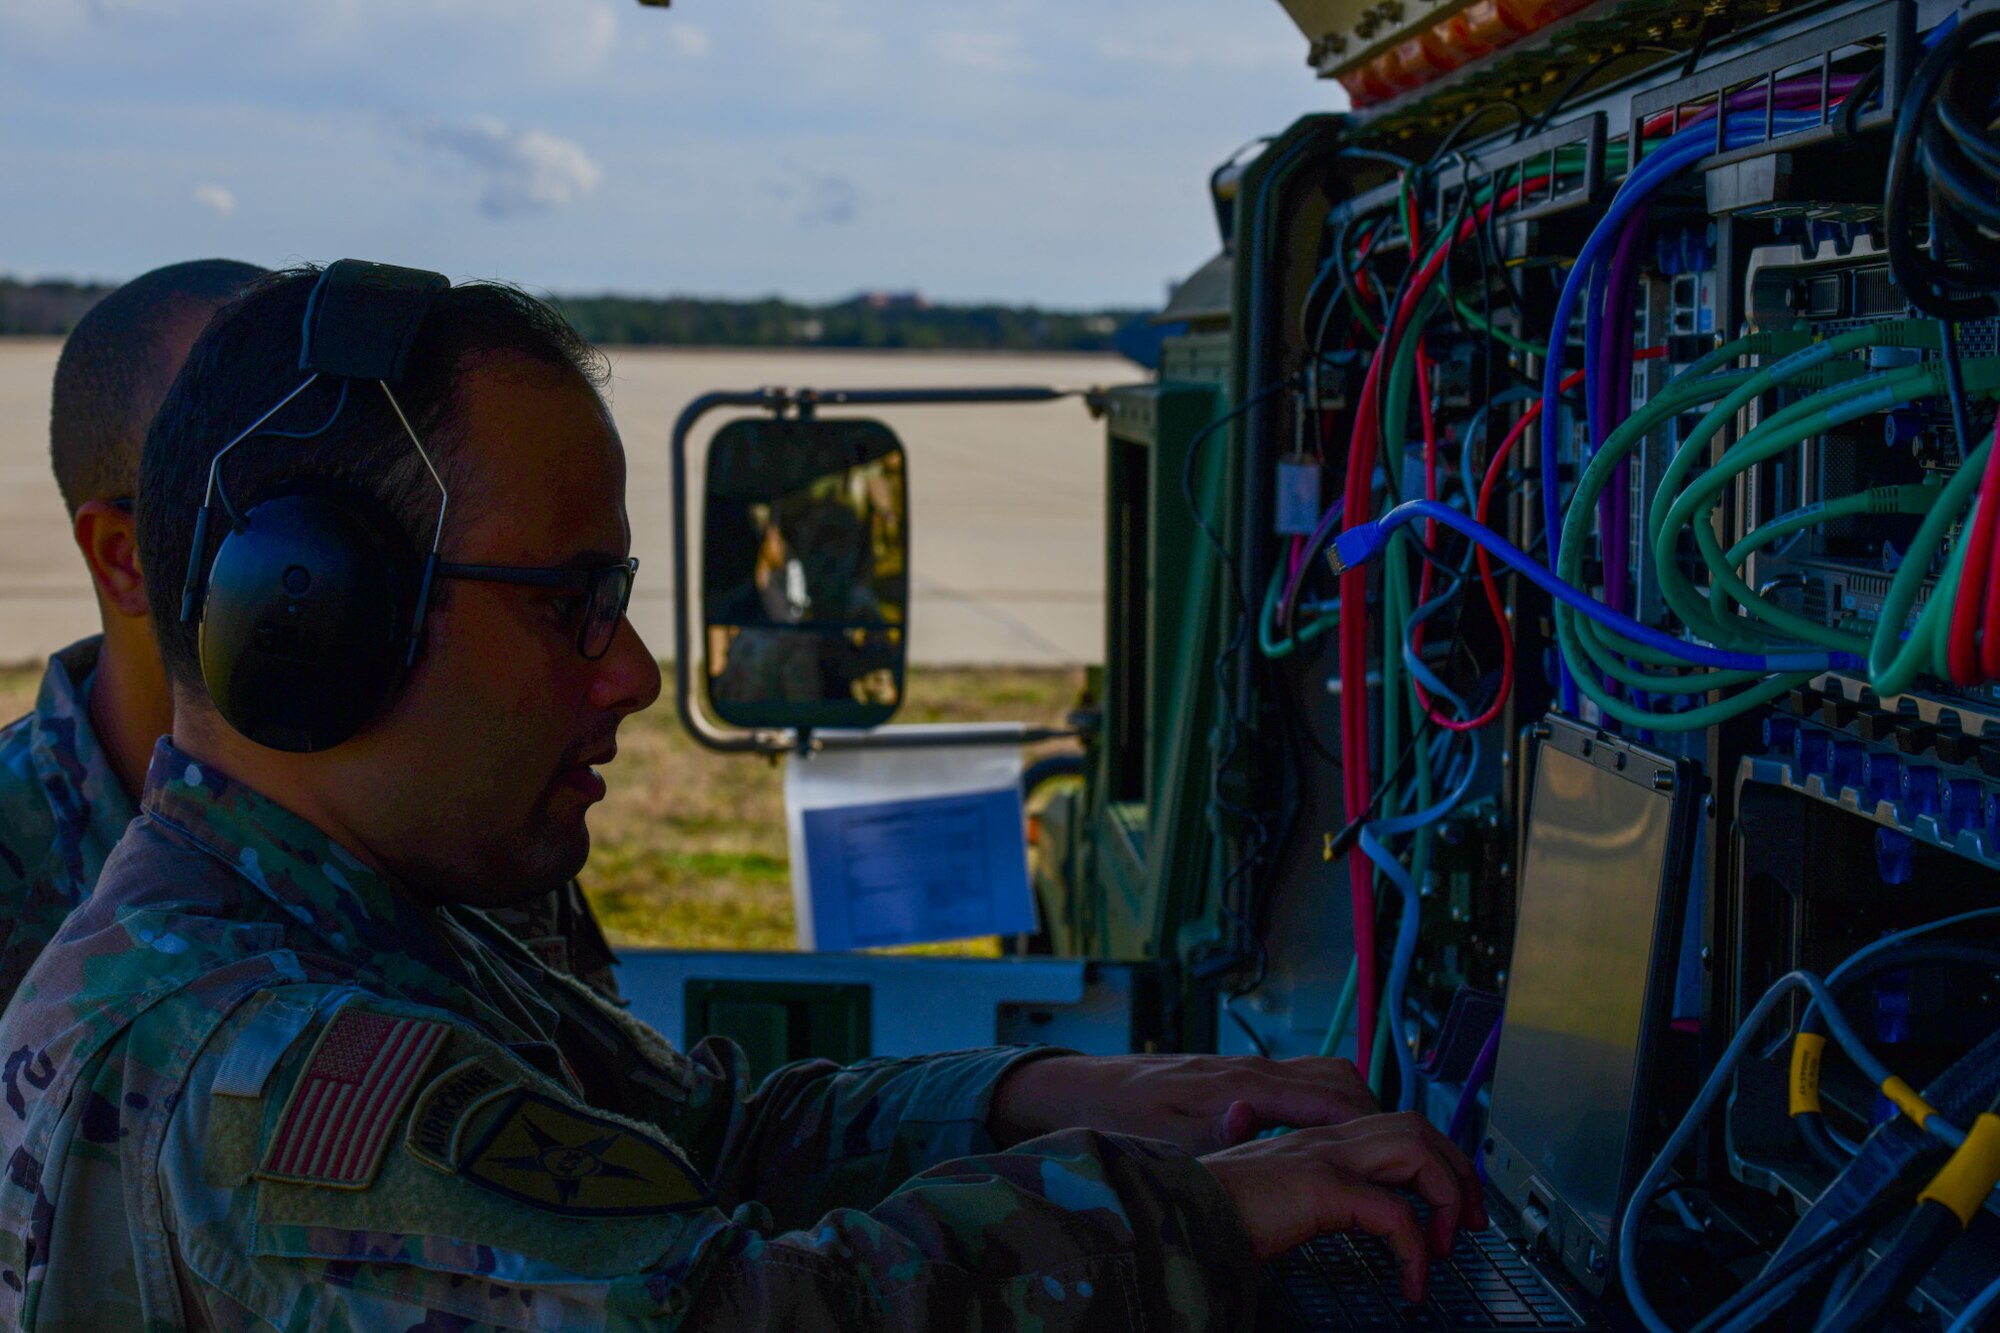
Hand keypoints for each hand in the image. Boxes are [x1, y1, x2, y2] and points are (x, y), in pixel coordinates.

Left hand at [989, 1053, 1378, 1154]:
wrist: (1081, 1086)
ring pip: (1326, 1074)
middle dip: (1383, 1117)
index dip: (1374, 1126)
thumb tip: (1249, 1117)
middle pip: (1341, 1080)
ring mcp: (1245, 1070)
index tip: (1408, 1160)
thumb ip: (1207, 1129)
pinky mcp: (1237, 1077)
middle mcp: (1250, 1070)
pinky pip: (1303, 1081)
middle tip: (1410, 1162)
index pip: (1328, 1096)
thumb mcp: (1159, 1133)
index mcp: (1239, 1084)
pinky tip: (1334, 1136)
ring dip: (1361, 1108)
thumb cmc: (1117, 1113)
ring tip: (1383, 1152)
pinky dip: (1332, 1102)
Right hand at [1200, 1112, 1486, 1302]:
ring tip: (1447, 1247)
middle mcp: (1325, 1138)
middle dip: (1459, 1171)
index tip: (1450, 1206)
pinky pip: (1396, 1215)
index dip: (1435, 1158)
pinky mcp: (1320, 1188)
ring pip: (1416, 1149)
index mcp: (1317, 1140)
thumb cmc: (1216, 1213)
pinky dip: (1416, 1252)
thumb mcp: (1280, 1199)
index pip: (1396, 1124)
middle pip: (1418, 1125)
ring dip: (1448, 1196)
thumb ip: (1321, 1197)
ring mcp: (1323, 1156)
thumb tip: (1364, 1215)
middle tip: (1472, 1222)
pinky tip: (1411, 1284)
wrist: (1171, 1212)